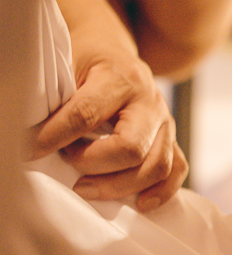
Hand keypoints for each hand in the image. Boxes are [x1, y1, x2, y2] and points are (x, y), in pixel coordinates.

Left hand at [26, 0, 188, 210]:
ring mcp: (165, 122)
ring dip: (119, 186)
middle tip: (66, 163)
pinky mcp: (171, 138)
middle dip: (92, 165)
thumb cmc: (86, 60)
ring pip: (155, 166)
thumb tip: (34, 140)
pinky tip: (140, 204)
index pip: (88, 114)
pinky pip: (176, 170)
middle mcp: (150, 101)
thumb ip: (59, 101)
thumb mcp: (68, 65)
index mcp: (121, 76)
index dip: (58, 136)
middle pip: (131, 148)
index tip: (32, 150)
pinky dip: (161, 192)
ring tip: (86, 186)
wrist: (113, 50)